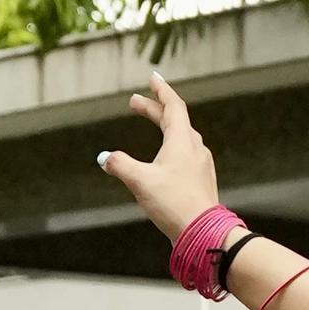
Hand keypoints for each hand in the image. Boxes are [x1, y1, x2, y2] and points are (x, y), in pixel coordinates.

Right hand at [96, 75, 222, 244]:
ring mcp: (200, 165)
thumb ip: (120, 165)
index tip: (153, 77)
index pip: (173, 106)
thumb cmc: (174, 204)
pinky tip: (166, 157)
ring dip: (165, 126)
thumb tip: (104, 158)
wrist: (204, 232)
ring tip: (153, 123)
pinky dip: (172, 145)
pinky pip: (186, 153)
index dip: (161, 90)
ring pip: (182, 136)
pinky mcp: (200, 180)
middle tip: (134, 103)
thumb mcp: (140, 181)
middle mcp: (195, 149)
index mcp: (182, 141)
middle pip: (176, 120)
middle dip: (154, 109)